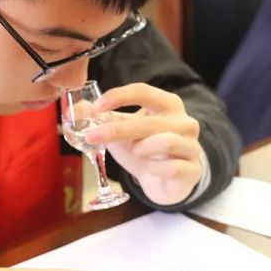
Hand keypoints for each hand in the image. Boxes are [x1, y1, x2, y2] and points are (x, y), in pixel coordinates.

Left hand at [84, 83, 201, 205]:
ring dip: (141, 149)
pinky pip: (171, 167)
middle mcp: (184, 121)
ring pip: (164, 142)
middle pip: (147, 121)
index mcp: (167, 104)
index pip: (143, 91)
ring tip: (136, 153)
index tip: (97, 107)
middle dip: (116, 129)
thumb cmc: (144, 148)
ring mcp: (192, 145)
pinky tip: (149, 169)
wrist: (166, 180)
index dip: (118, 96)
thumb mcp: (122, 130)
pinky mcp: (193, 169)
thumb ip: (102, 118)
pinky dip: (153, 169)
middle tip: (92, 136)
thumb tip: (77, 108)